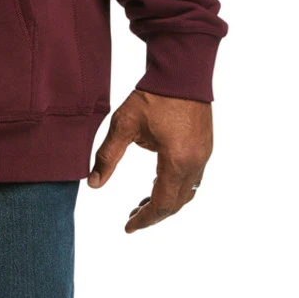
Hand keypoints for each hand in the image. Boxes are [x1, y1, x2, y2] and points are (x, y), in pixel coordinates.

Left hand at [86, 89, 212, 231]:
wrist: (181, 70)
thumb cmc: (153, 95)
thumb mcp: (124, 125)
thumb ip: (108, 156)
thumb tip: (93, 183)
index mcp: (177, 162)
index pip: (162, 204)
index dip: (144, 219)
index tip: (128, 227)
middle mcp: (195, 163)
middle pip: (177, 203)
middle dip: (154, 214)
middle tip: (133, 218)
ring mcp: (204, 155)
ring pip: (187, 192)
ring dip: (166, 201)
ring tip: (143, 203)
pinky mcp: (205, 146)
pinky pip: (193, 177)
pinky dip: (176, 187)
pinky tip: (160, 181)